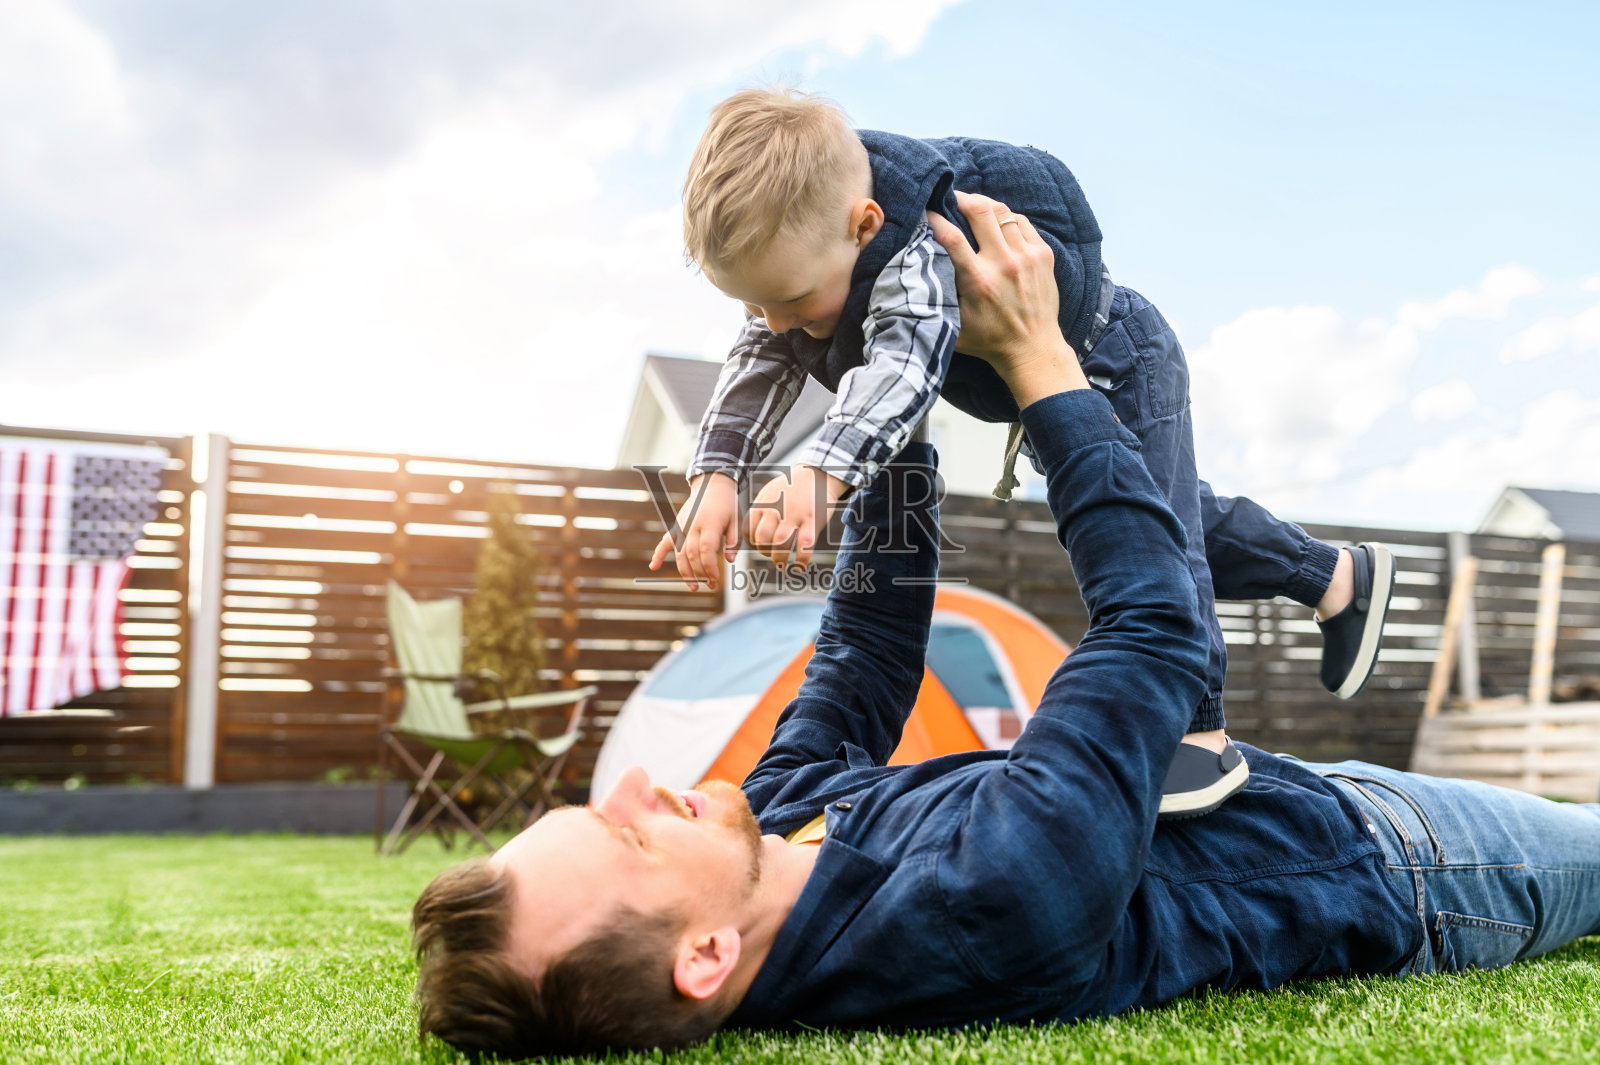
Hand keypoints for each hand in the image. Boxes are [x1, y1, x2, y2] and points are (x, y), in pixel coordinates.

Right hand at [648, 472, 738, 590]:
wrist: (712, 484)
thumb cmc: (727, 504)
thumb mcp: (736, 520)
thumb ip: (733, 541)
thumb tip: (730, 561)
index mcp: (709, 524)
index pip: (706, 550)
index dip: (710, 567)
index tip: (716, 580)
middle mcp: (693, 526)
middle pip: (692, 554)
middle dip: (701, 574)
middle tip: (710, 586)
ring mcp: (682, 526)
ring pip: (680, 553)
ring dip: (685, 572)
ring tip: (694, 587)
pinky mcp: (676, 526)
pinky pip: (665, 541)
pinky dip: (658, 554)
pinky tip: (653, 567)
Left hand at [745, 465, 847, 568]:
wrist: (816, 474)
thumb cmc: (791, 488)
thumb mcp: (769, 494)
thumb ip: (760, 512)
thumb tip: (752, 537)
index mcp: (763, 503)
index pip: (748, 531)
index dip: (753, 545)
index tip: (761, 549)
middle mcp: (777, 509)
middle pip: (762, 539)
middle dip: (765, 553)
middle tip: (772, 557)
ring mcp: (795, 514)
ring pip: (781, 544)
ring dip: (780, 560)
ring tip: (782, 565)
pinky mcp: (813, 520)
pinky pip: (805, 545)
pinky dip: (802, 560)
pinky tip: (800, 566)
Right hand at [926, 192, 1087, 405]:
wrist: (1033, 349)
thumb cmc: (988, 340)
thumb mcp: (953, 323)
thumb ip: (936, 297)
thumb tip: (913, 273)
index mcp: (978, 281)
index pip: (951, 236)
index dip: (935, 218)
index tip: (926, 210)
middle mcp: (1004, 263)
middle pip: (980, 210)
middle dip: (962, 198)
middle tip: (951, 198)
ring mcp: (1027, 256)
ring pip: (1002, 211)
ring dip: (984, 205)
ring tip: (972, 206)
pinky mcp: (1043, 255)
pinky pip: (1021, 221)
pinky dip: (1006, 217)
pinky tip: (997, 222)